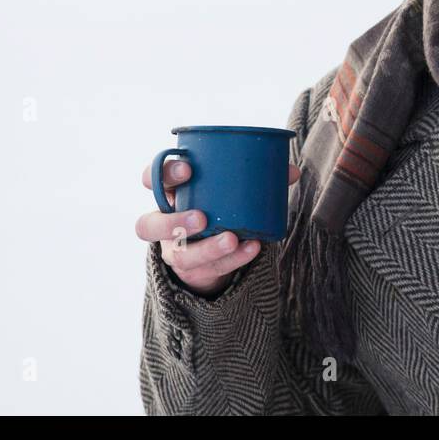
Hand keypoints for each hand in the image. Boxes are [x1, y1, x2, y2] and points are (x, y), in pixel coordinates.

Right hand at [135, 156, 300, 296]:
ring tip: (230, 239)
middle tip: (201, 218)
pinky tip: (252, 248)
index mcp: (170, 192)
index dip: (161, 173)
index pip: (150, 178)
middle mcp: (164, 222)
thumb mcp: (229, 191)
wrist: (215, 247)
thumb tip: (292, 171)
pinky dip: (233, 259)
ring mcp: (175, 249)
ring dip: (205, 247)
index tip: (188, 169)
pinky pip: (209, 268)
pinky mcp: (192, 270)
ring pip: (177, 254)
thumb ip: (257, 178)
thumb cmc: (219, 206)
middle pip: (147, 225)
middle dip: (172, 221)